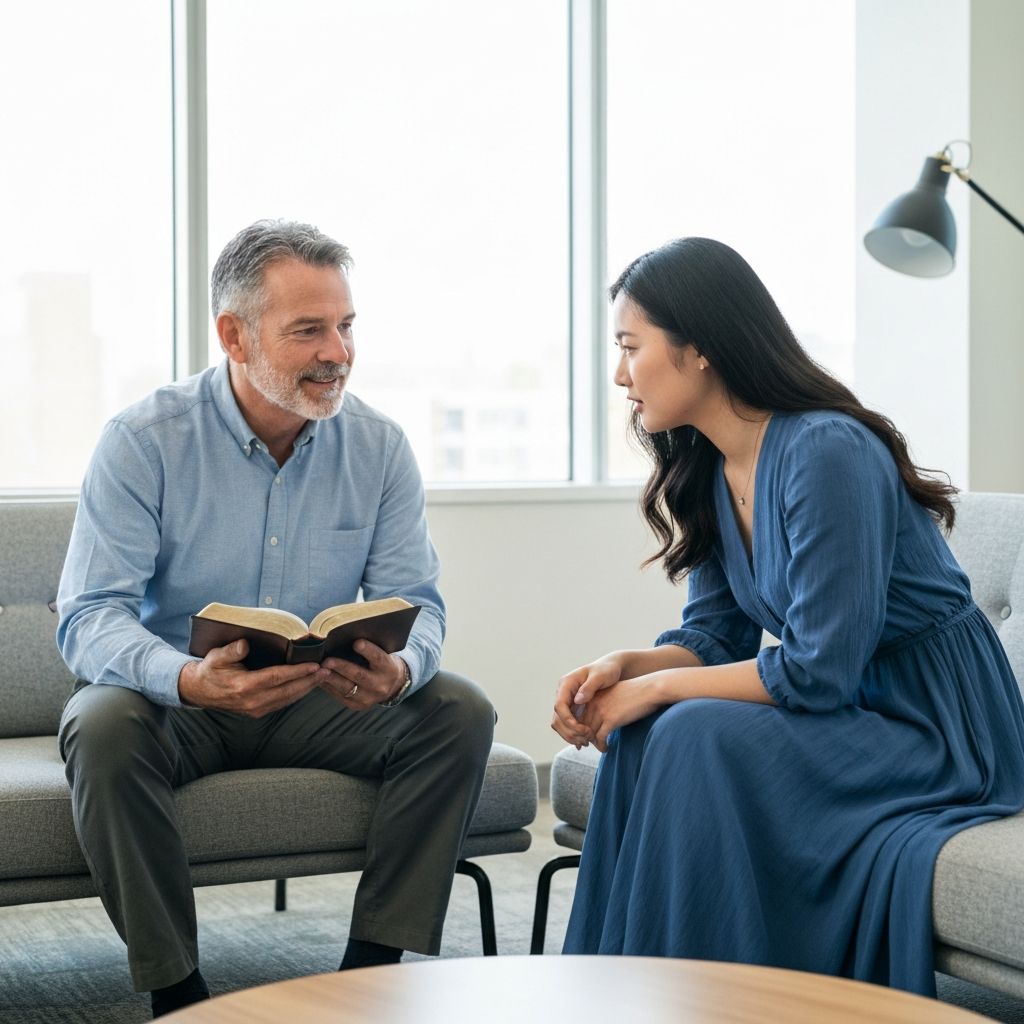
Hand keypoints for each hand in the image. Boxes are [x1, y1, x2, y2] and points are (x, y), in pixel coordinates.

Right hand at [178, 639, 322, 716]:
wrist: (199, 691)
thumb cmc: (210, 670)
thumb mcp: (216, 656)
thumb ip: (231, 650)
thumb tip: (245, 643)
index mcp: (244, 687)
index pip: (278, 678)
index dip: (298, 672)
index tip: (315, 665)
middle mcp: (253, 701)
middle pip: (288, 691)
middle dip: (310, 681)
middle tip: (327, 670)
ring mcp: (256, 709)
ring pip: (288, 699)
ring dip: (307, 688)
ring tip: (323, 677)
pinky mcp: (258, 712)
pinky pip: (282, 703)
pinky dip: (297, 694)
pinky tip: (307, 685)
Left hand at [319, 641, 406, 710]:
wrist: (391, 686)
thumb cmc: (381, 663)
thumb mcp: (383, 654)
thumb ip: (369, 648)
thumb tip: (346, 637)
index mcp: (388, 668)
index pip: (378, 658)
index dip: (368, 651)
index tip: (357, 643)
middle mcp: (380, 685)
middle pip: (359, 675)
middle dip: (342, 667)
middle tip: (327, 661)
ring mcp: (369, 698)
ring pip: (347, 688)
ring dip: (331, 678)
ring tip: (319, 670)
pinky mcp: (357, 705)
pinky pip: (340, 696)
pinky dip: (328, 686)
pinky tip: (320, 678)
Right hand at [551, 653, 625, 747]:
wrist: (611, 669)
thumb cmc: (607, 670)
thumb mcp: (601, 676)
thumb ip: (589, 687)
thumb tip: (577, 700)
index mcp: (566, 683)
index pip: (559, 705)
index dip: (568, 720)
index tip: (582, 730)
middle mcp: (563, 693)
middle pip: (557, 718)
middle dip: (570, 732)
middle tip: (587, 739)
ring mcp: (566, 701)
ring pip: (560, 724)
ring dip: (571, 736)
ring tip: (587, 742)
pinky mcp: (572, 708)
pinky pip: (567, 725)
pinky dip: (574, 734)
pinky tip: (585, 741)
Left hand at [577, 673, 665, 751]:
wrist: (649, 689)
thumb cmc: (634, 693)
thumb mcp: (613, 695)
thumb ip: (602, 704)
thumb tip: (598, 719)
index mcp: (593, 696)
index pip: (578, 715)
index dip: (580, 728)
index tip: (585, 736)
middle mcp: (593, 703)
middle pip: (581, 726)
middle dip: (584, 737)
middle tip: (589, 745)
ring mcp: (601, 711)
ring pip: (589, 734)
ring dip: (594, 744)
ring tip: (600, 747)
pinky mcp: (611, 720)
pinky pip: (600, 738)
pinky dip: (602, 746)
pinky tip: (607, 748)